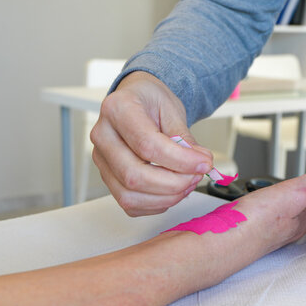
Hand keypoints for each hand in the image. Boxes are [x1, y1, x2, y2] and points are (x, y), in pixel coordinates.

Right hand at [91, 71, 212, 215]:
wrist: (138, 101)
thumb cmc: (151, 102)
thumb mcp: (172, 108)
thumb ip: (184, 138)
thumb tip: (199, 163)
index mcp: (117, 109)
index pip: (147, 144)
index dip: (180, 160)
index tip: (203, 163)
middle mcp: (102, 136)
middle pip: (134, 175)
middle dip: (174, 183)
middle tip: (197, 175)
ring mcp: (102, 160)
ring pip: (129, 195)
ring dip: (166, 197)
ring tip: (187, 183)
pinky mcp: (107, 178)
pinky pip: (130, 204)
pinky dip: (156, 204)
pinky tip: (172, 191)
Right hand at [233, 161, 305, 252]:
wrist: (218, 245)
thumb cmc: (253, 224)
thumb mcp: (295, 192)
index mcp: (302, 220)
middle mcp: (286, 228)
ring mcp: (266, 232)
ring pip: (287, 216)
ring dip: (294, 205)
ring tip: (297, 194)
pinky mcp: (247, 231)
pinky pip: (267, 219)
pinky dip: (271, 210)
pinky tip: (263, 207)